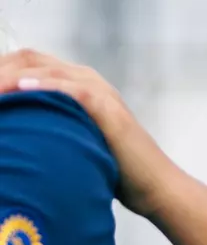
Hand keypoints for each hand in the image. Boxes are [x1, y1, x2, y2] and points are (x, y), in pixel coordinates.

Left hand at [0, 49, 178, 218]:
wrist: (153, 186)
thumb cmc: (113, 171)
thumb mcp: (73, 141)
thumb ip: (49, 127)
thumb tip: (14, 135)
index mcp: (76, 83)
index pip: (25, 61)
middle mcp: (87, 79)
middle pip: (28, 58)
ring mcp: (99, 91)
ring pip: (43, 69)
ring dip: (8, 76)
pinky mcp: (108, 108)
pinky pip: (71, 89)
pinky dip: (43, 85)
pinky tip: (19, 88)